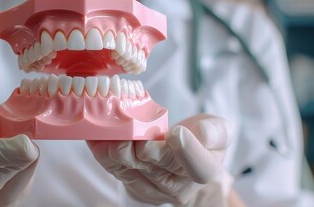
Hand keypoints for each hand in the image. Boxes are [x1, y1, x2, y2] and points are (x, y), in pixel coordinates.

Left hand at [87, 114, 233, 205]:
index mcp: (204, 169)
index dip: (186, 151)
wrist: (186, 166)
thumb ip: (214, 131)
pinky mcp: (131, 184)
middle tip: (129, 125)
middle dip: (139, 144)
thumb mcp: (219, 131)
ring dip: (114, 146)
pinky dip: (102, 150)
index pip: (198, 166)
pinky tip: (94, 134)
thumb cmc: (203, 143)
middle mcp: (176, 184)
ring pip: (129, 169)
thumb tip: (198, 132)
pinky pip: (113, 169)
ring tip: (106, 126)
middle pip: (155, 165)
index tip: (176, 133)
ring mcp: (151, 187)